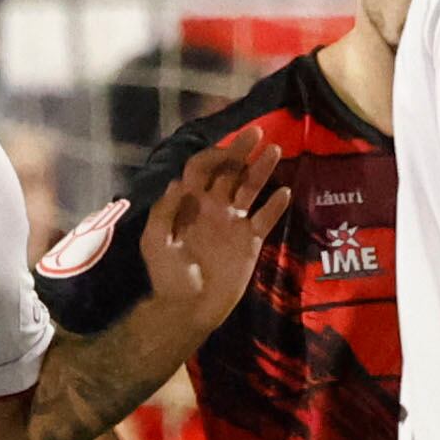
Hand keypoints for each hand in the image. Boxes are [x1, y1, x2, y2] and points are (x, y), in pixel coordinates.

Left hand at [134, 130, 289, 340]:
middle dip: (241, 150)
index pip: (201, 169)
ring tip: (275, 150)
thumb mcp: (156, 241)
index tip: (225, 148)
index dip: (211, 156)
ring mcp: (234, 222)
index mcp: (189, 203)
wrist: (189, 306)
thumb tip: (178, 181)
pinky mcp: (251, 240)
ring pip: (251, 188)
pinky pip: (266, 218)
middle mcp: (214, 206)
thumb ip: (165, 211)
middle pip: (229, 171)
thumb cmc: (169, 274)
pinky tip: (284, 192)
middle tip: (258, 132)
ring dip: (262, 169)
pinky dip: (275, 206)